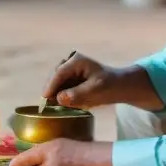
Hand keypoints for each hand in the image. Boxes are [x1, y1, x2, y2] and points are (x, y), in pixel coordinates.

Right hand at [42, 53, 163, 110]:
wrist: (120, 87)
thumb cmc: (109, 87)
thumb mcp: (95, 91)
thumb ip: (77, 94)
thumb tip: (59, 98)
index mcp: (77, 61)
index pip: (60, 73)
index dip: (51, 85)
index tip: (45, 97)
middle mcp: (71, 62)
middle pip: (55, 76)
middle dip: (51, 89)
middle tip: (45, 104)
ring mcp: (70, 69)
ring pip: (56, 81)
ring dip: (54, 92)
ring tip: (52, 104)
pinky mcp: (71, 77)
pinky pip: (61, 85)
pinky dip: (60, 94)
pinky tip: (60, 103)